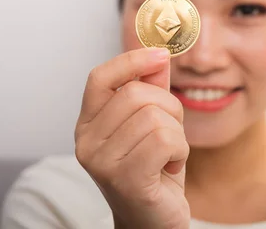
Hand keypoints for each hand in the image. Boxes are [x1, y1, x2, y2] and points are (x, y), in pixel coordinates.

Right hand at [74, 47, 189, 228]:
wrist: (153, 221)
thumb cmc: (153, 171)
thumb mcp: (153, 123)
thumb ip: (152, 88)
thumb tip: (158, 53)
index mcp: (88, 124)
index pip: (100, 77)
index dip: (131, 60)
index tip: (161, 54)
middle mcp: (86, 141)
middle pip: (134, 94)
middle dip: (168, 107)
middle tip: (171, 131)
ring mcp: (101, 162)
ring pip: (154, 117)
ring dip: (176, 133)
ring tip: (168, 154)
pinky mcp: (124, 179)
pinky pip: (164, 139)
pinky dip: (180, 150)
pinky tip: (170, 167)